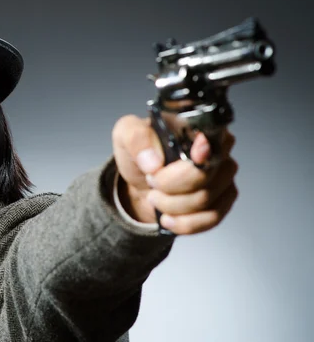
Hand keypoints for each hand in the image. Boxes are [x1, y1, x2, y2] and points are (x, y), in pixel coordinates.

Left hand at [112, 115, 237, 234]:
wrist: (143, 181)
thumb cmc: (141, 154)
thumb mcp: (126, 135)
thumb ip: (136, 139)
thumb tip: (153, 161)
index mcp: (197, 126)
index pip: (210, 139)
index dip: (201, 154)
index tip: (188, 160)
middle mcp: (217, 147)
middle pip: (205, 175)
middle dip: (170, 186)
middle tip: (152, 181)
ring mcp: (224, 174)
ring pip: (206, 199)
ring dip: (172, 205)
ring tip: (155, 197)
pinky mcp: (223, 198)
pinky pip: (212, 218)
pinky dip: (185, 223)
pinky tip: (168, 218)